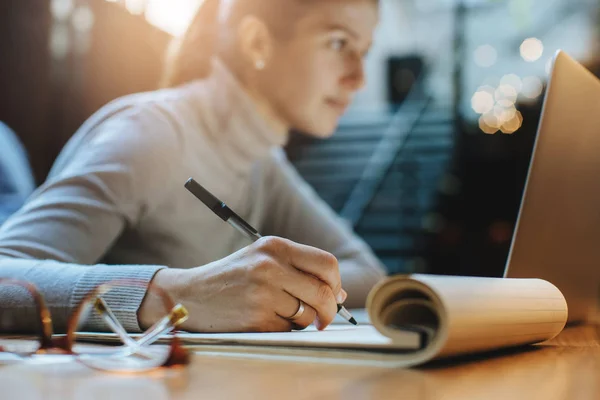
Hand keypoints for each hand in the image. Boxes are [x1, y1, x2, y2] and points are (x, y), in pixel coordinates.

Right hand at [138, 236, 347, 331]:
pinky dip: (284, 329)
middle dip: (330, 310)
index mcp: (274, 246)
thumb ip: (300, 271)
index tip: (334, 295)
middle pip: (323, 292)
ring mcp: (262, 293)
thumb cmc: (232, 277)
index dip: (336, 283)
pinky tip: (266, 320)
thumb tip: (340, 294)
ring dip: (304, 321)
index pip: (327, 263)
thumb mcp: (263, 259)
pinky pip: (288, 329)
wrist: (189, 294)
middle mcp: (269, 266)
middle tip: (324, 318)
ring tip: (282, 313)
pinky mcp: (255, 318)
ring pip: (308, 315)